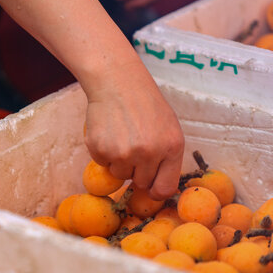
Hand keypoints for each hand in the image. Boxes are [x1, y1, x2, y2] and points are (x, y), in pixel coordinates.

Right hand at [83, 58, 183, 199]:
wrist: (117, 81)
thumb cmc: (145, 103)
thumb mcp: (168, 127)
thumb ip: (166, 157)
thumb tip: (157, 189)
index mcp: (171, 147)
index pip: (164, 188)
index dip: (155, 191)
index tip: (149, 187)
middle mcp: (149, 153)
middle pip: (140, 182)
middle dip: (136, 170)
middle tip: (132, 145)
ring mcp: (123, 153)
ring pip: (119, 174)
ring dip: (118, 161)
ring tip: (120, 134)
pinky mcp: (100, 149)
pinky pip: (102, 163)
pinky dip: (103, 151)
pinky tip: (108, 131)